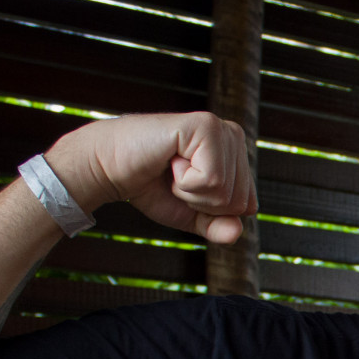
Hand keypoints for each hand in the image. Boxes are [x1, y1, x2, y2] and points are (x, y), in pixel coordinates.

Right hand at [45, 112, 256, 244]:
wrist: (110, 169)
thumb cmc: (151, 186)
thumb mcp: (192, 215)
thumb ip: (218, 227)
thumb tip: (237, 232)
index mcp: (237, 155)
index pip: (248, 206)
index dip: (211, 211)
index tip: (186, 189)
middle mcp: (234, 136)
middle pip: (238, 201)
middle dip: (201, 201)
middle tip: (175, 178)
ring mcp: (220, 128)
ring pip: (225, 192)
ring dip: (190, 191)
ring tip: (171, 168)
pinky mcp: (204, 125)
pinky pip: (211, 179)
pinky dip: (184, 181)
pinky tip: (169, 160)